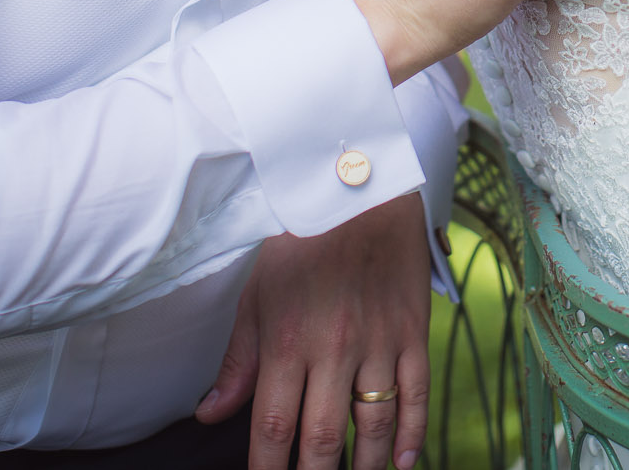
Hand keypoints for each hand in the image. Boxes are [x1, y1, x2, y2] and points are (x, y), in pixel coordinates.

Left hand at [195, 194, 432, 469]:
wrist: (362, 188)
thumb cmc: (302, 241)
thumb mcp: (258, 295)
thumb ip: (238, 361)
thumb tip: (210, 414)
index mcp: (287, 341)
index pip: (273, 429)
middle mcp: (334, 348)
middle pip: (324, 440)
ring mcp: (379, 342)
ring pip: (376, 426)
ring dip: (367, 468)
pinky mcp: (413, 332)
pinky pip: (418, 394)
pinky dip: (414, 435)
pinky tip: (405, 463)